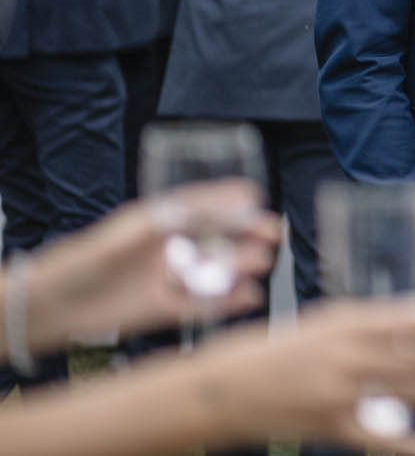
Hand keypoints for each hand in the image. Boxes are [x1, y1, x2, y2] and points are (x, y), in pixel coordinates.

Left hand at [20, 180, 278, 349]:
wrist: (50, 308)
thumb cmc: (81, 261)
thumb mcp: (125, 232)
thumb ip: (163, 221)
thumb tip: (199, 208)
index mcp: (154, 224)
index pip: (200, 208)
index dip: (227, 201)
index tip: (255, 196)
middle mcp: (163, 250)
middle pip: (213, 240)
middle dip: (244, 235)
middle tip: (271, 231)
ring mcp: (164, 280)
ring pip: (211, 272)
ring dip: (238, 266)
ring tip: (262, 262)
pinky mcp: (161, 310)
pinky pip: (200, 305)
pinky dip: (225, 303)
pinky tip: (248, 297)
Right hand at [191, 296, 414, 453]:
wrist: (219, 391)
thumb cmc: (266, 353)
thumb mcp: (315, 323)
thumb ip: (359, 323)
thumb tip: (403, 325)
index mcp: (343, 322)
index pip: (408, 317)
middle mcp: (347, 353)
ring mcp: (341, 391)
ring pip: (408, 390)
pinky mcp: (331, 426)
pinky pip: (385, 438)